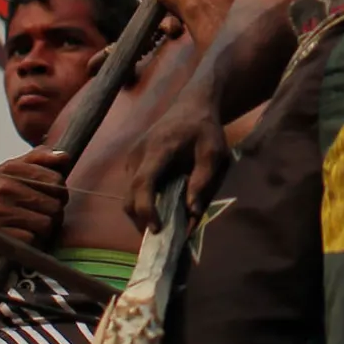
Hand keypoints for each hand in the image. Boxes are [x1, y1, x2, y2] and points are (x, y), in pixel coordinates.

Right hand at [0, 148, 69, 271]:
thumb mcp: (12, 175)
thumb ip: (39, 160)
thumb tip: (64, 157)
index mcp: (8, 169)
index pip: (56, 180)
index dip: (60, 193)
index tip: (52, 198)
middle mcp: (1, 187)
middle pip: (54, 204)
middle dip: (53, 215)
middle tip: (41, 218)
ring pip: (45, 224)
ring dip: (43, 232)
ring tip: (30, 229)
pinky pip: (31, 240)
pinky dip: (30, 244)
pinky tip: (20, 241)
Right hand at [126, 85, 232, 229]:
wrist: (191, 105)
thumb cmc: (205, 129)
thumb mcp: (215, 153)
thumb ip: (203, 181)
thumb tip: (191, 213)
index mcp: (158, 149)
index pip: (143, 183)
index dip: (146, 209)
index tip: (158, 229)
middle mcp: (138, 154)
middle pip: (129, 195)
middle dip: (142, 220)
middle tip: (163, 238)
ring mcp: (132, 158)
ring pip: (128, 195)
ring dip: (142, 214)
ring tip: (164, 225)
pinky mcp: (133, 162)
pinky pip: (132, 188)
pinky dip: (143, 203)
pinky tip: (161, 209)